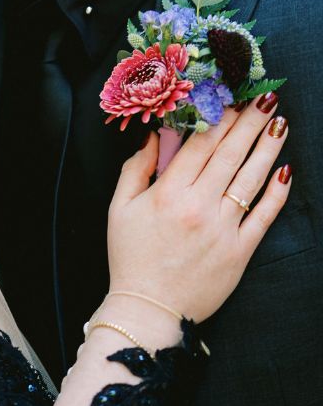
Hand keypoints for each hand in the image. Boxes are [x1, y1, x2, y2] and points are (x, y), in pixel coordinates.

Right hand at [107, 98, 290, 322]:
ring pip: (251, 178)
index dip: (218, 117)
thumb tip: (155, 137)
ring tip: (279, 122)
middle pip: (230, 153)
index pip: (200, 144)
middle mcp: (199, 207)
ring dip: (268, 146)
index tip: (230, 96)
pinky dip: (277, 192)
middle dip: (250, 121)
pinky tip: (285, 169)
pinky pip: (264, 215)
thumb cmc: (130, 257)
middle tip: (265, 96)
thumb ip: (135, 168)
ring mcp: (223, 229)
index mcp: (168, 194)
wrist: (149, 309)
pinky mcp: (240, 251)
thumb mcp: (120, 208)